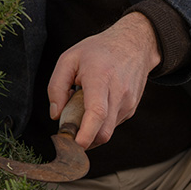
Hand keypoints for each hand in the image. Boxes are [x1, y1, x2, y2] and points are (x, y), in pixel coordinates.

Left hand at [47, 12, 160, 148]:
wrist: (134, 45)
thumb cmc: (98, 50)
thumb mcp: (69, 59)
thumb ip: (56, 87)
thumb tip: (56, 116)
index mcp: (101, 77)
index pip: (97, 112)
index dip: (87, 133)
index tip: (75, 144)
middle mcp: (119, 93)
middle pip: (104, 131)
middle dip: (85, 141)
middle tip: (68, 135)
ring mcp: (128, 103)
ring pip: (107, 132)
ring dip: (91, 131)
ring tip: (82, 111)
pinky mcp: (131, 109)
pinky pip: (111, 125)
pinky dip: (99, 125)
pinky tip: (95, 108)